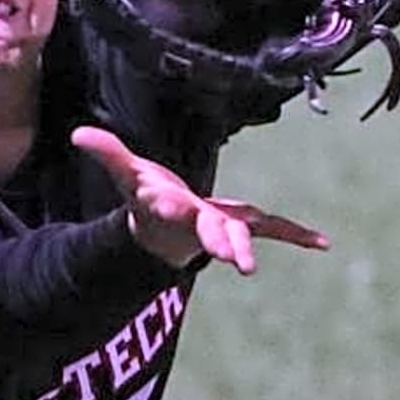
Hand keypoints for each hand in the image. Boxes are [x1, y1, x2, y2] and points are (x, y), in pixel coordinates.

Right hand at [71, 126, 328, 273]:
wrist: (164, 235)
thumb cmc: (146, 199)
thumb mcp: (127, 175)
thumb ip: (107, 153)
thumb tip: (78, 133)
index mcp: (169, 207)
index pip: (166, 204)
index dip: (165, 202)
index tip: (164, 200)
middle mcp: (197, 222)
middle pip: (206, 231)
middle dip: (217, 242)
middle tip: (232, 259)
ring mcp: (221, 228)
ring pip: (236, 237)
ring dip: (245, 248)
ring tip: (250, 267)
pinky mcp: (243, 226)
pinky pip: (272, 230)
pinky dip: (296, 235)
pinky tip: (322, 242)